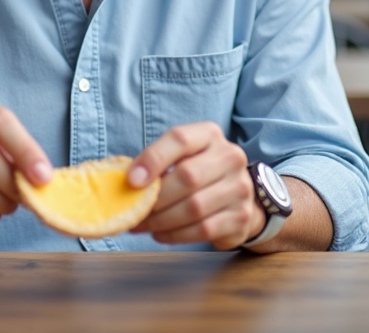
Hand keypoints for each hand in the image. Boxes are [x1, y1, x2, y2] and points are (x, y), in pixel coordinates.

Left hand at [128, 122, 264, 249]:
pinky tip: (161, 233)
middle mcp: (230, 157)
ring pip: (194, 207)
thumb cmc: (198, 172)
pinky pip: (203, 229)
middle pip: (188, 177)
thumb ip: (158, 163)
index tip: (131, 181)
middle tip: (134, 211)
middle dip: (155, 198)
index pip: (180, 139)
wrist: (238, 197)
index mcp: (209, 135)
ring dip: (161, 220)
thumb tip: (127, 183)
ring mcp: (240, 187)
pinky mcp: (241, 217)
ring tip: (143, 224)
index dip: (153, 159)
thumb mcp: (181, 157)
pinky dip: (175, 234)